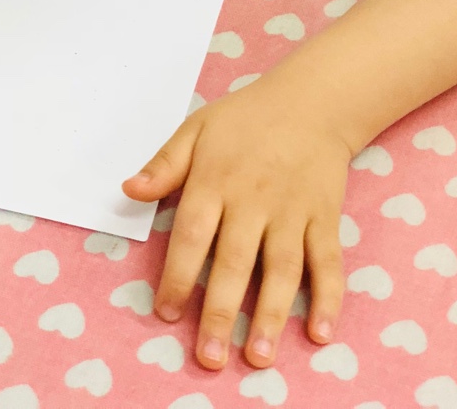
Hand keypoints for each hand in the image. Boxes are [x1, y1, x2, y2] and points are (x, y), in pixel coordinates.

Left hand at [123, 82, 350, 370]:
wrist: (310, 101)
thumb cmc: (245, 120)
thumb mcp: (196, 129)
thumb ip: (164, 164)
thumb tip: (129, 190)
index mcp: (216, 178)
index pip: (192, 233)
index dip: (177, 274)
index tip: (165, 311)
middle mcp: (254, 199)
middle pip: (234, 261)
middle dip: (220, 311)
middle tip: (208, 356)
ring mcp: (292, 211)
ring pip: (281, 269)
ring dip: (270, 314)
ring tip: (257, 356)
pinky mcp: (324, 217)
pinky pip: (328, 261)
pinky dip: (327, 297)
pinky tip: (319, 332)